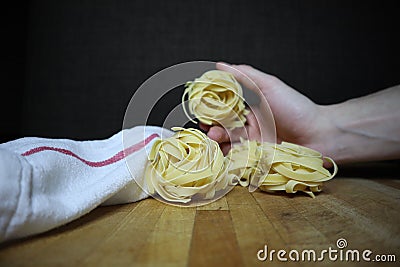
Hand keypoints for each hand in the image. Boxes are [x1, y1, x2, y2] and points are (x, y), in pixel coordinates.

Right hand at [200, 62, 329, 156]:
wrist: (320, 135)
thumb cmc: (296, 108)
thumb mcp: (269, 86)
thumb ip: (245, 75)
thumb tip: (220, 65)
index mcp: (250, 105)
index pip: (224, 105)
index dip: (211, 106)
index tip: (201, 107)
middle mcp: (249, 123)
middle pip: (222, 125)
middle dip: (211, 126)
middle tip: (207, 127)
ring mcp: (252, 141)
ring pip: (227, 142)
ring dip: (217, 140)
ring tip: (214, 139)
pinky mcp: (256, 158)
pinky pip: (237, 158)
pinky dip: (227, 156)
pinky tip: (222, 153)